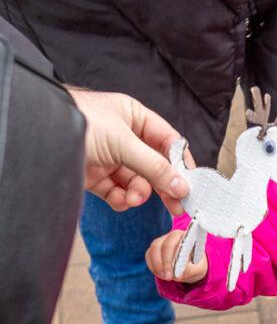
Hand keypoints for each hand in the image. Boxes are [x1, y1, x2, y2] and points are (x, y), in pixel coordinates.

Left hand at [67, 88, 190, 213]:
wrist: (39, 136)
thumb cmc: (80, 123)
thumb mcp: (124, 142)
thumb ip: (155, 166)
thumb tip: (182, 186)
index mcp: (133, 117)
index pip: (167, 141)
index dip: (180, 162)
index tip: (190, 184)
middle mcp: (124, 136)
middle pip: (154, 165)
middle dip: (162, 185)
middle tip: (177, 206)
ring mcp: (109, 157)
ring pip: (136, 181)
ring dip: (139, 193)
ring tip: (133, 198)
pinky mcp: (95, 176)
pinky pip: (118, 191)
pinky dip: (122, 199)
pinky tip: (120, 200)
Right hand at [146, 229, 207, 284]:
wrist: (191, 266)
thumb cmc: (196, 265)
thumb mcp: (198, 269)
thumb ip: (189, 271)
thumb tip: (177, 275)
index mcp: (185, 236)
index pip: (174, 243)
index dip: (170, 258)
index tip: (173, 273)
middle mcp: (172, 236)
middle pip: (161, 246)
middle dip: (164, 263)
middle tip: (168, 278)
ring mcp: (161, 241)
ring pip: (153, 250)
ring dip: (157, 266)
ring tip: (165, 277)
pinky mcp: (154, 249)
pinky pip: (149, 256)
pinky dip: (153, 267)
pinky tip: (161, 274)